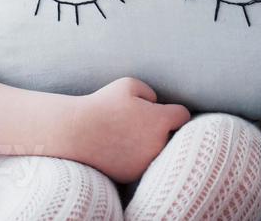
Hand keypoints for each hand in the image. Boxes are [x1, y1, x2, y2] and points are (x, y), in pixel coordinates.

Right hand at [71, 77, 190, 183]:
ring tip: (128, 135)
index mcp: (160, 121)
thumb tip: (156, 103)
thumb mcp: (128, 84)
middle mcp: (158, 145)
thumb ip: (150, 92)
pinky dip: (135, 158)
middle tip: (142, 123)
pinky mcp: (132, 175)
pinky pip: (141, 164)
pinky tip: (119, 148)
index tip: (168, 111)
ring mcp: (145, 163)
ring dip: (149, 145)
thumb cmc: (102, 104)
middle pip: (172, 136)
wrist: (76, 133)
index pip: (183, 116)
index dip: (175, 111)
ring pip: (157, 152)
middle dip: (162, 129)